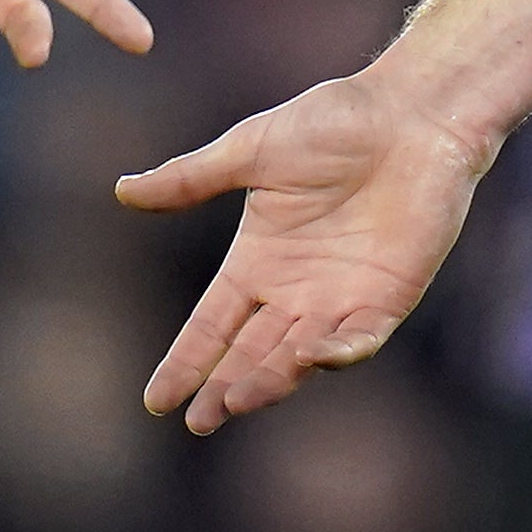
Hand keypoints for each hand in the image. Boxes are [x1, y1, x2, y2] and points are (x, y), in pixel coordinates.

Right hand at [119, 71, 491, 431]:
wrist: (409, 112)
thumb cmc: (333, 122)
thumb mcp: (250, 151)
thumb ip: (191, 179)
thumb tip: (123, 191)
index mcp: (258, 261)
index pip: (213, 324)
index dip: (187, 361)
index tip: (156, 399)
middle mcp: (295, 290)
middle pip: (251, 352)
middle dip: (224, 387)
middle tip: (199, 420)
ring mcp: (342, 297)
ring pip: (298, 356)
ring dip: (270, 380)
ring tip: (237, 400)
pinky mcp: (388, 297)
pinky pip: (360, 339)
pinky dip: (338, 353)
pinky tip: (311, 356)